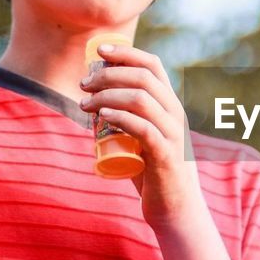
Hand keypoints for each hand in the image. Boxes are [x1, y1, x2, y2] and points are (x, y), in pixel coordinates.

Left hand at [78, 43, 201, 221]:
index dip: (126, 52)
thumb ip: (129, 119)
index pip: (153, 65)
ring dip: (108, 95)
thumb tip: (95, 102)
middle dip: (109, 74)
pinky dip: (120, 117)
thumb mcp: (143, 137)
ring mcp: (172, 134)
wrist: (176, 208)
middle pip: (143, 78)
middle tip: (83, 84)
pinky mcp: (165, 155)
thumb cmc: (153, 171)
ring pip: (141, 99)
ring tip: (84, 103)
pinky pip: (143, 128)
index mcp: (170, 105)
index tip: (99, 51)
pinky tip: (102, 116)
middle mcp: (175, 114)